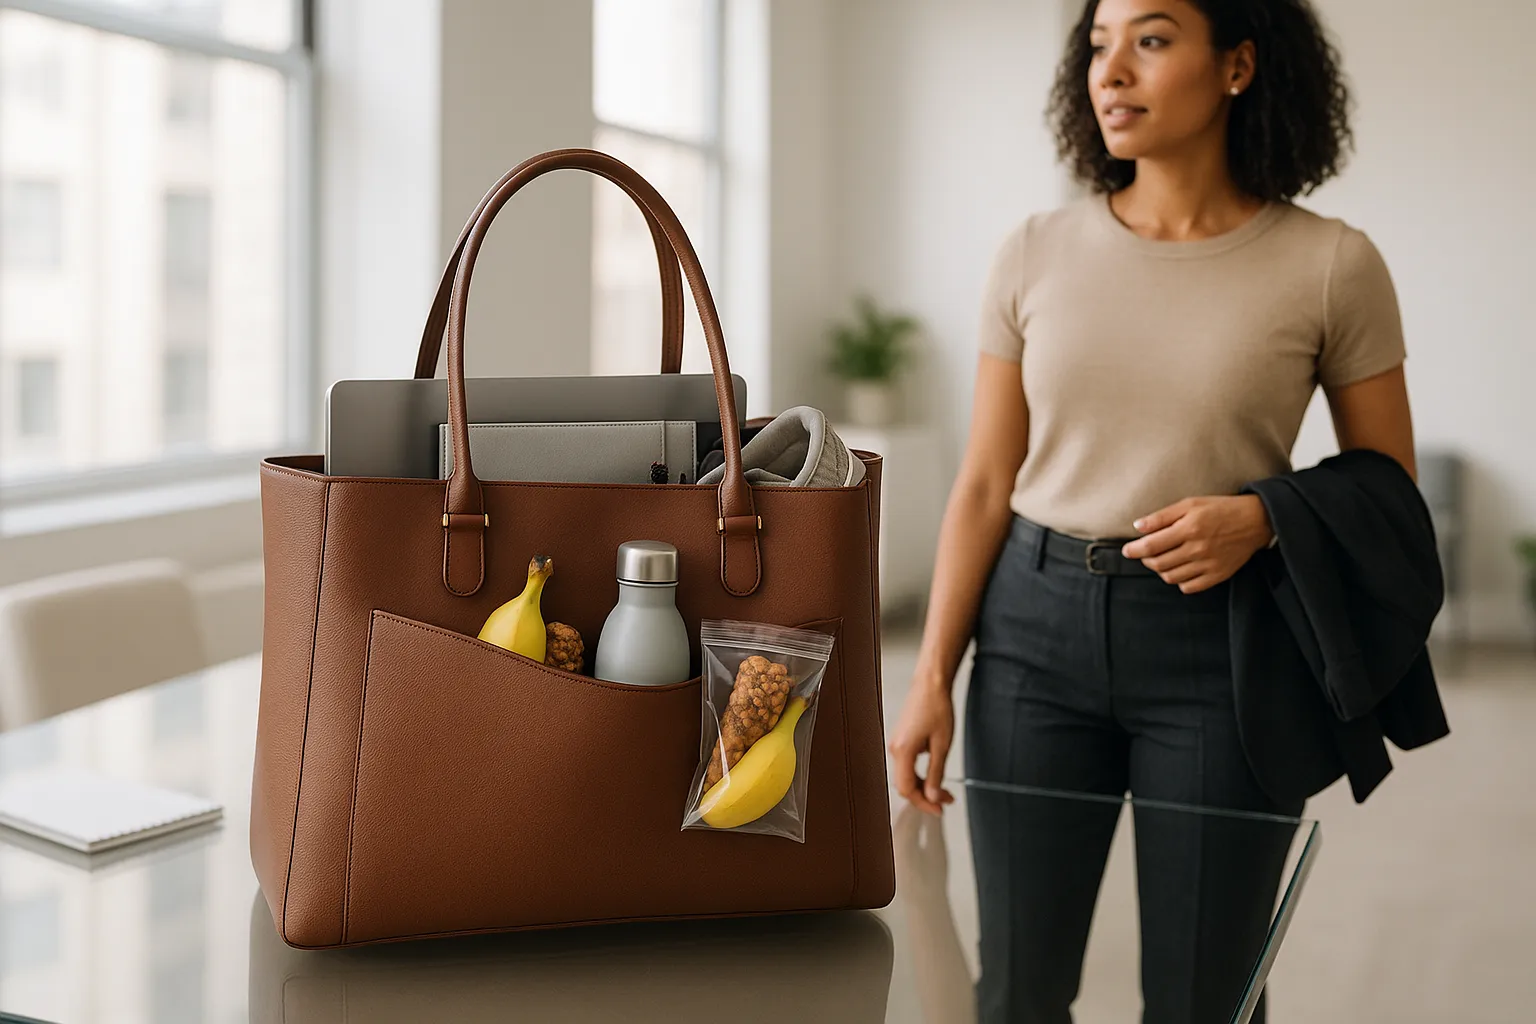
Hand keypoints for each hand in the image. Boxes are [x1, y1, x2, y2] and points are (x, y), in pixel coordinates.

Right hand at [889, 678, 956, 815]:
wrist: (930, 685)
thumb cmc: (937, 707)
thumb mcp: (942, 745)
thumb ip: (936, 773)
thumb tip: (933, 795)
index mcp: (903, 751)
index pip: (907, 789)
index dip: (923, 802)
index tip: (939, 809)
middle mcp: (894, 749)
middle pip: (905, 785)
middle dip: (925, 796)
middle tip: (946, 801)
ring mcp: (896, 744)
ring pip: (906, 776)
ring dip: (923, 786)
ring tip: (944, 790)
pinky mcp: (900, 740)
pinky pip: (907, 765)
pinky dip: (919, 774)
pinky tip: (934, 774)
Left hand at [1121, 495, 1273, 593]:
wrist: (1255, 521)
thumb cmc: (1220, 509)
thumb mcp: (1190, 504)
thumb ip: (1162, 517)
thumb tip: (1138, 527)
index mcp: (1189, 529)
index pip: (1151, 546)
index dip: (1134, 550)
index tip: (1128, 550)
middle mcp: (1198, 549)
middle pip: (1159, 564)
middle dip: (1146, 560)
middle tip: (1145, 554)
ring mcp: (1209, 565)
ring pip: (1171, 577)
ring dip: (1160, 570)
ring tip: (1161, 560)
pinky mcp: (1218, 575)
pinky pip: (1189, 587)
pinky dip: (1179, 581)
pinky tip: (1179, 569)